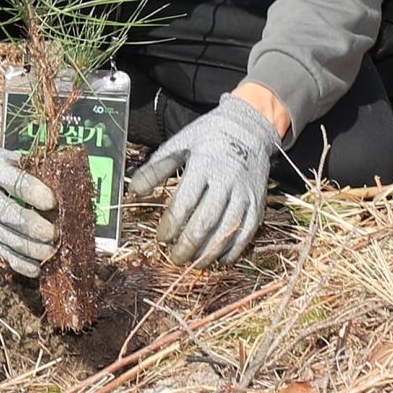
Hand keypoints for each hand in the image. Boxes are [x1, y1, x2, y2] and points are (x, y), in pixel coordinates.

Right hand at [0, 128, 58, 277]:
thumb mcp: (5, 157)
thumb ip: (29, 166)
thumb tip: (61, 178)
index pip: (12, 181)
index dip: (32, 191)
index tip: (52, 201)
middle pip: (5, 213)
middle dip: (31, 226)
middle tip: (53, 232)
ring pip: (4, 237)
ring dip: (29, 248)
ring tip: (51, 251)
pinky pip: (1, 252)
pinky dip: (19, 263)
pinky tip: (37, 269)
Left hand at [126, 93, 275, 265]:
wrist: (248, 128)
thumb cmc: (208, 137)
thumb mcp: (179, 144)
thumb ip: (156, 168)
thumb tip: (134, 190)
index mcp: (203, 165)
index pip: (185, 202)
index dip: (171, 224)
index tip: (161, 238)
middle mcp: (226, 181)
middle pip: (206, 220)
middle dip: (189, 244)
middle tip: (175, 258)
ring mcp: (245, 193)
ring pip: (228, 230)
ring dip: (210, 251)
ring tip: (195, 263)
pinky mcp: (258, 202)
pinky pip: (248, 231)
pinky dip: (235, 249)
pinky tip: (220, 259)